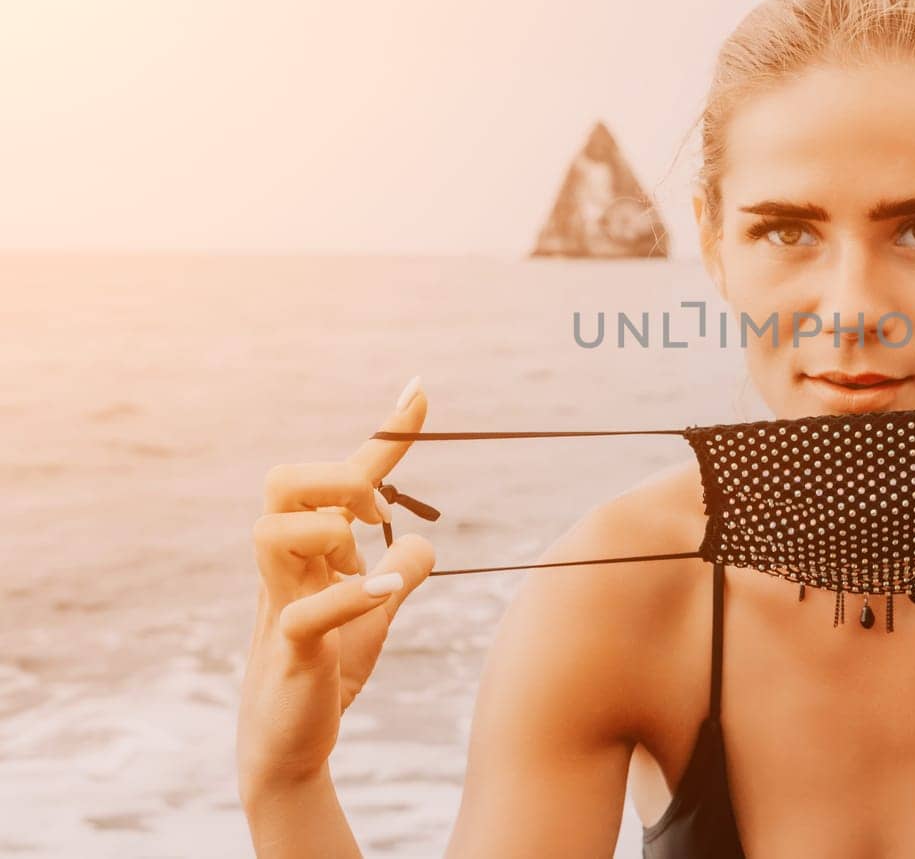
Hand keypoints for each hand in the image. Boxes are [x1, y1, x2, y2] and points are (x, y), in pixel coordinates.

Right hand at [237, 377, 436, 795]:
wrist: (291, 746)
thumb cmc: (327, 670)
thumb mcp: (376, 613)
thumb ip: (400, 574)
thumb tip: (424, 540)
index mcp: (311, 548)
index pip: (343, 477)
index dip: (388, 436)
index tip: (421, 389)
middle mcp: (289, 566)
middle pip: (281, 484)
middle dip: (333, 478)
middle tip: (376, 512)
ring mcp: (283, 606)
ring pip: (269, 535)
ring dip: (325, 528)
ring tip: (364, 549)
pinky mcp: (292, 653)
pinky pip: (305, 614)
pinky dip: (348, 596)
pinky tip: (385, 592)